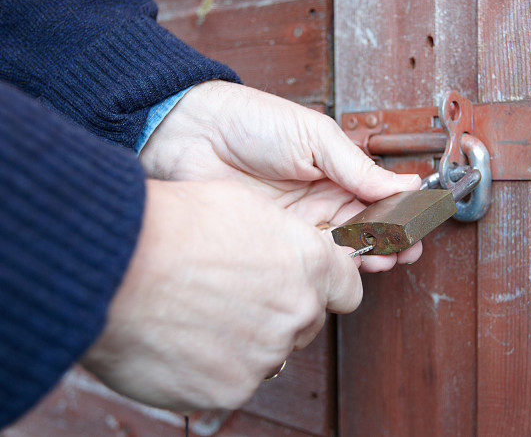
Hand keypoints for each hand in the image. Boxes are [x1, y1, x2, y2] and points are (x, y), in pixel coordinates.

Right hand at [82, 180, 360, 411]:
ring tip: (198, 313)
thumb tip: (289, 255)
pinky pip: (231, 381)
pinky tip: (182, 339)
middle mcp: (297, 313)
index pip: (348, 288)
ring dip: (245, 339)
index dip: (326, 285)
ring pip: (268, 353)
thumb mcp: (244, 207)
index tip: (304, 284)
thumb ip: (284, 240)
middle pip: (305, 321)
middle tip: (234, 294)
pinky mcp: (229, 390)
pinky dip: (212, 367)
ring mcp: (265, 356)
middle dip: (280, 311)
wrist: (114, 265)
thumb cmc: (173, 225)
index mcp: (310, 264)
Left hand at [140, 81, 422, 270]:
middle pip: (365, 229)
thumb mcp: (314, 135)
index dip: (399, 213)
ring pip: (341, 249)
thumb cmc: (250, 121)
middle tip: (406, 250)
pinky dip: (330, 266)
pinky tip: (348, 265)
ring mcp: (296, 225)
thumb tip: (403, 185)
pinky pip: (307, 260)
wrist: (188, 133)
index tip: (418, 225)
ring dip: (366, 256)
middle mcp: (319, 201)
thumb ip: (356, 165)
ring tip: (385, 258)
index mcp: (334, 171)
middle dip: (390, 241)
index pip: (377, 198)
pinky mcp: (271, 245)